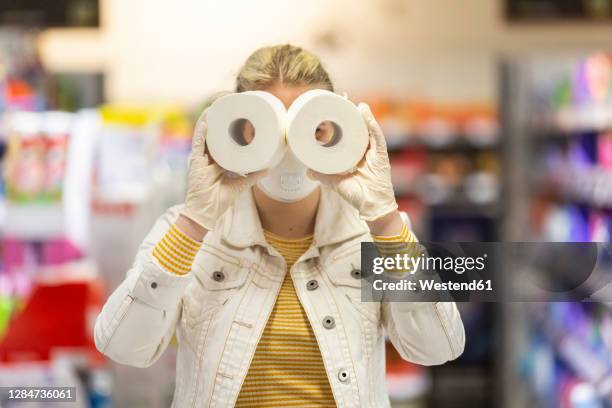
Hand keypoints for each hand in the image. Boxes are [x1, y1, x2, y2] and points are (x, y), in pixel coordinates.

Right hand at [179, 109, 267, 232]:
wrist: (206, 212)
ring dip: (210, 120)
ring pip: (205, 135)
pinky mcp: (195, 162)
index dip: (231, 131)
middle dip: (221, 121)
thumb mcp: (240, 184)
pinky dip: (202, 132)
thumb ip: (252, 176)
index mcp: (218, 162)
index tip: (240, 120)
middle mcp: (209, 158)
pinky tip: (207, 121)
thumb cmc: (219, 201)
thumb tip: (268, 168)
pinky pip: (198, 144)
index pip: (224, 142)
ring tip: (217, 106)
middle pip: (215, 135)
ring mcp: (201, 159)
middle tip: (231, 107)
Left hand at [307, 102, 397, 222]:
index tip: (332, 109)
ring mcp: (375, 153)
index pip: (349, 134)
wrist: (372, 208)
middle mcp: (366, 151)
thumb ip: (322, 175)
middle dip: (351, 113)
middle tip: (340, 98)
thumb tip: (306, 170)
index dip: (342, 122)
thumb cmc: (357, 196)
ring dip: (361, 114)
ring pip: (368, 129)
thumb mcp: (335, 183)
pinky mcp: (381, 156)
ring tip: (352, 102)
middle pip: (359, 128)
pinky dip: (371, 124)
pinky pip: (377, 137)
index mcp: (356, 155)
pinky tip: (364, 113)